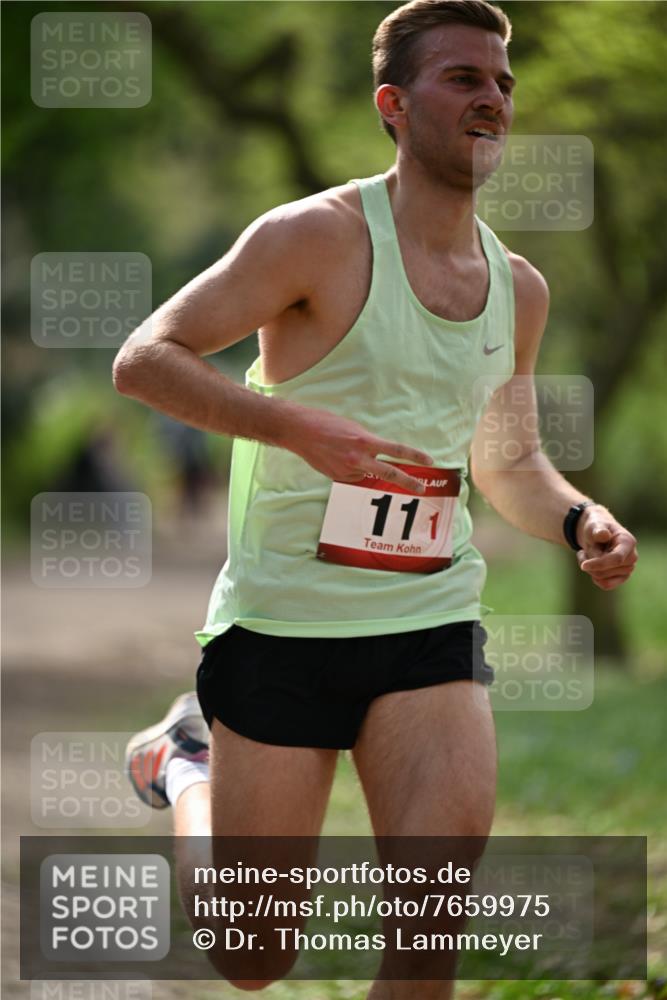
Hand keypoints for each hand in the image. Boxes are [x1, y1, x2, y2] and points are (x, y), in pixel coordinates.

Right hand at [288, 405, 434, 492]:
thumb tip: (377, 457)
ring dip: (362, 466)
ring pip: (366, 474)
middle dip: (408, 482)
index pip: (396, 450)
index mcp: (365, 441)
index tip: (429, 461)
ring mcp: (347, 470)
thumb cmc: (327, 424)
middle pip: (390, 474)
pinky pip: (352, 477)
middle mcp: (358, 458)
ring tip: (343, 451)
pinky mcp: (337, 478)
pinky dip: (349, 469)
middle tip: (421, 489)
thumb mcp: (354, 429)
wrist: (300, 431)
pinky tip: (336, 458)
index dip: (415, 456)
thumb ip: (368, 444)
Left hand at [576, 506, 637, 589]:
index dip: (599, 564)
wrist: (598, 535)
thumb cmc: (596, 528)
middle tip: (585, 549)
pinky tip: (592, 565)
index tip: (583, 566)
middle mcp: (632, 557)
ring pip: (601, 578)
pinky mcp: (622, 578)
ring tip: (589, 553)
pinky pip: (605, 585)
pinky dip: (594, 576)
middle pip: (604, 571)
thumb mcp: (594, 525)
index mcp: (628, 542)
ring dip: (589, 567)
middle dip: (589, 561)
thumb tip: (604, 535)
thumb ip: (598, 530)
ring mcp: (628, 569)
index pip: (616, 559)